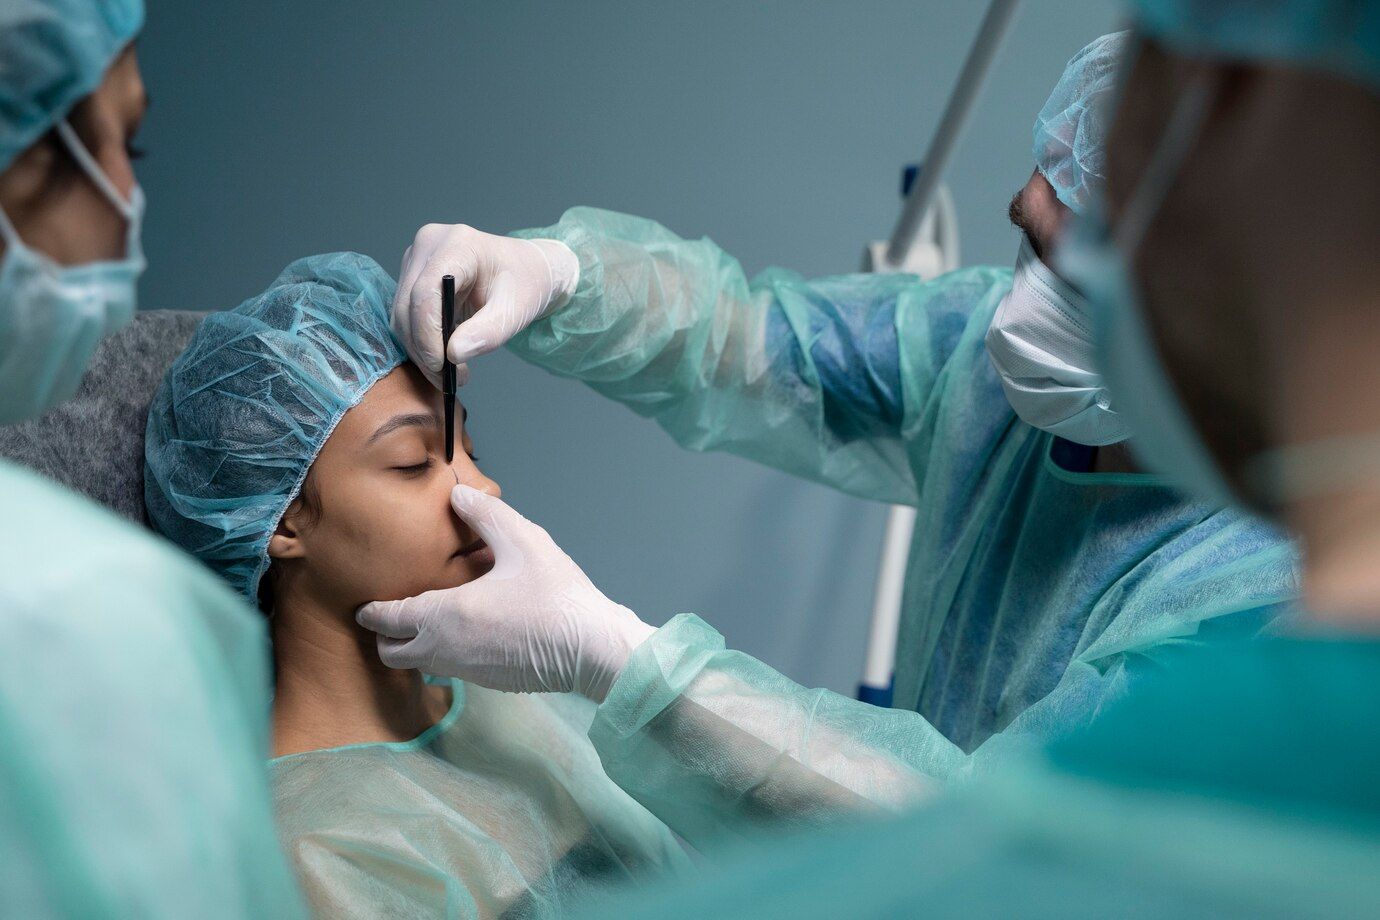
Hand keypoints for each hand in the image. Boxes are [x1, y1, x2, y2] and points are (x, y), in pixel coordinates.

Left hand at [356, 485, 654, 699]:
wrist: (591, 648)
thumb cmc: (556, 594)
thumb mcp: (522, 541)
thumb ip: (485, 515)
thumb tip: (458, 494)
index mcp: (445, 615)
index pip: (388, 619)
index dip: (373, 611)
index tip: (366, 603)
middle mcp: (446, 649)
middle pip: (392, 653)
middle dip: (386, 635)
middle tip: (395, 613)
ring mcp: (466, 670)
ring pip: (420, 665)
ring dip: (416, 645)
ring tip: (431, 619)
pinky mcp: (488, 682)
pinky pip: (450, 669)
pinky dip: (445, 654)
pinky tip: (470, 631)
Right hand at [392, 224, 579, 385]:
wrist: (527, 270)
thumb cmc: (525, 284)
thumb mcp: (515, 311)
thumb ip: (488, 332)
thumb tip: (453, 354)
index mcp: (458, 244)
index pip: (426, 293)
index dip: (428, 334)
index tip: (442, 366)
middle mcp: (430, 244)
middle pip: (408, 305)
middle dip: (423, 349)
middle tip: (448, 380)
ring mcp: (418, 258)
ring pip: (401, 314)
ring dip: (419, 350)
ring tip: (450, 373)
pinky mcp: (414, 274)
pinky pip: (405, 315)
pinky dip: (420, 341)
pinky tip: (443, 357)